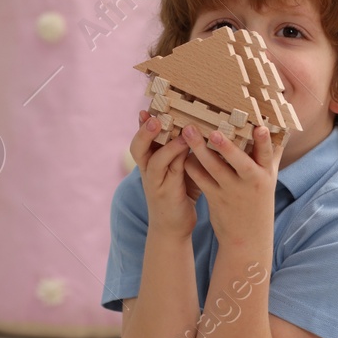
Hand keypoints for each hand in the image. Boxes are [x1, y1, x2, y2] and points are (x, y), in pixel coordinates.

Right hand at [130, 110, 194, 239]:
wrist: (174, 229)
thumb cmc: (180, 194)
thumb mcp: (180, 169)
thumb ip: (183, 151)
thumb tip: (200, 128)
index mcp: (150, 163)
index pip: (143, 140)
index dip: (143, 125)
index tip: (146, 109)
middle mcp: (148, 171)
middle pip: (137, 147)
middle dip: (143, 131)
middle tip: (152, 116)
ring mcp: (155, 183)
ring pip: (152, 159)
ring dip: (162, 142)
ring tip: (171, 127)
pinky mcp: (165, 193)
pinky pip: (168, 172)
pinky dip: (175, 157)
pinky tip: (187, 147)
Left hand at [180, 122, 278, 249]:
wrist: (248, 238)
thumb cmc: (259, 202)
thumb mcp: (270, 179)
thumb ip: (272, 155)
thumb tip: (281, 128)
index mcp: (265, 174)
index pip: (266, 155)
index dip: (264, 141)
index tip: (261, 127)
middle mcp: (250, 182)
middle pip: (238, 161)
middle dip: (226, 146)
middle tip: (214, 132)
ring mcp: (231, 191)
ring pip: (214, 167)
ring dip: (200, 149)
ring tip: (188, 132)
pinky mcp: (215, 198)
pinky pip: (201, 179)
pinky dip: (192, 166)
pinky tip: (183, 153)